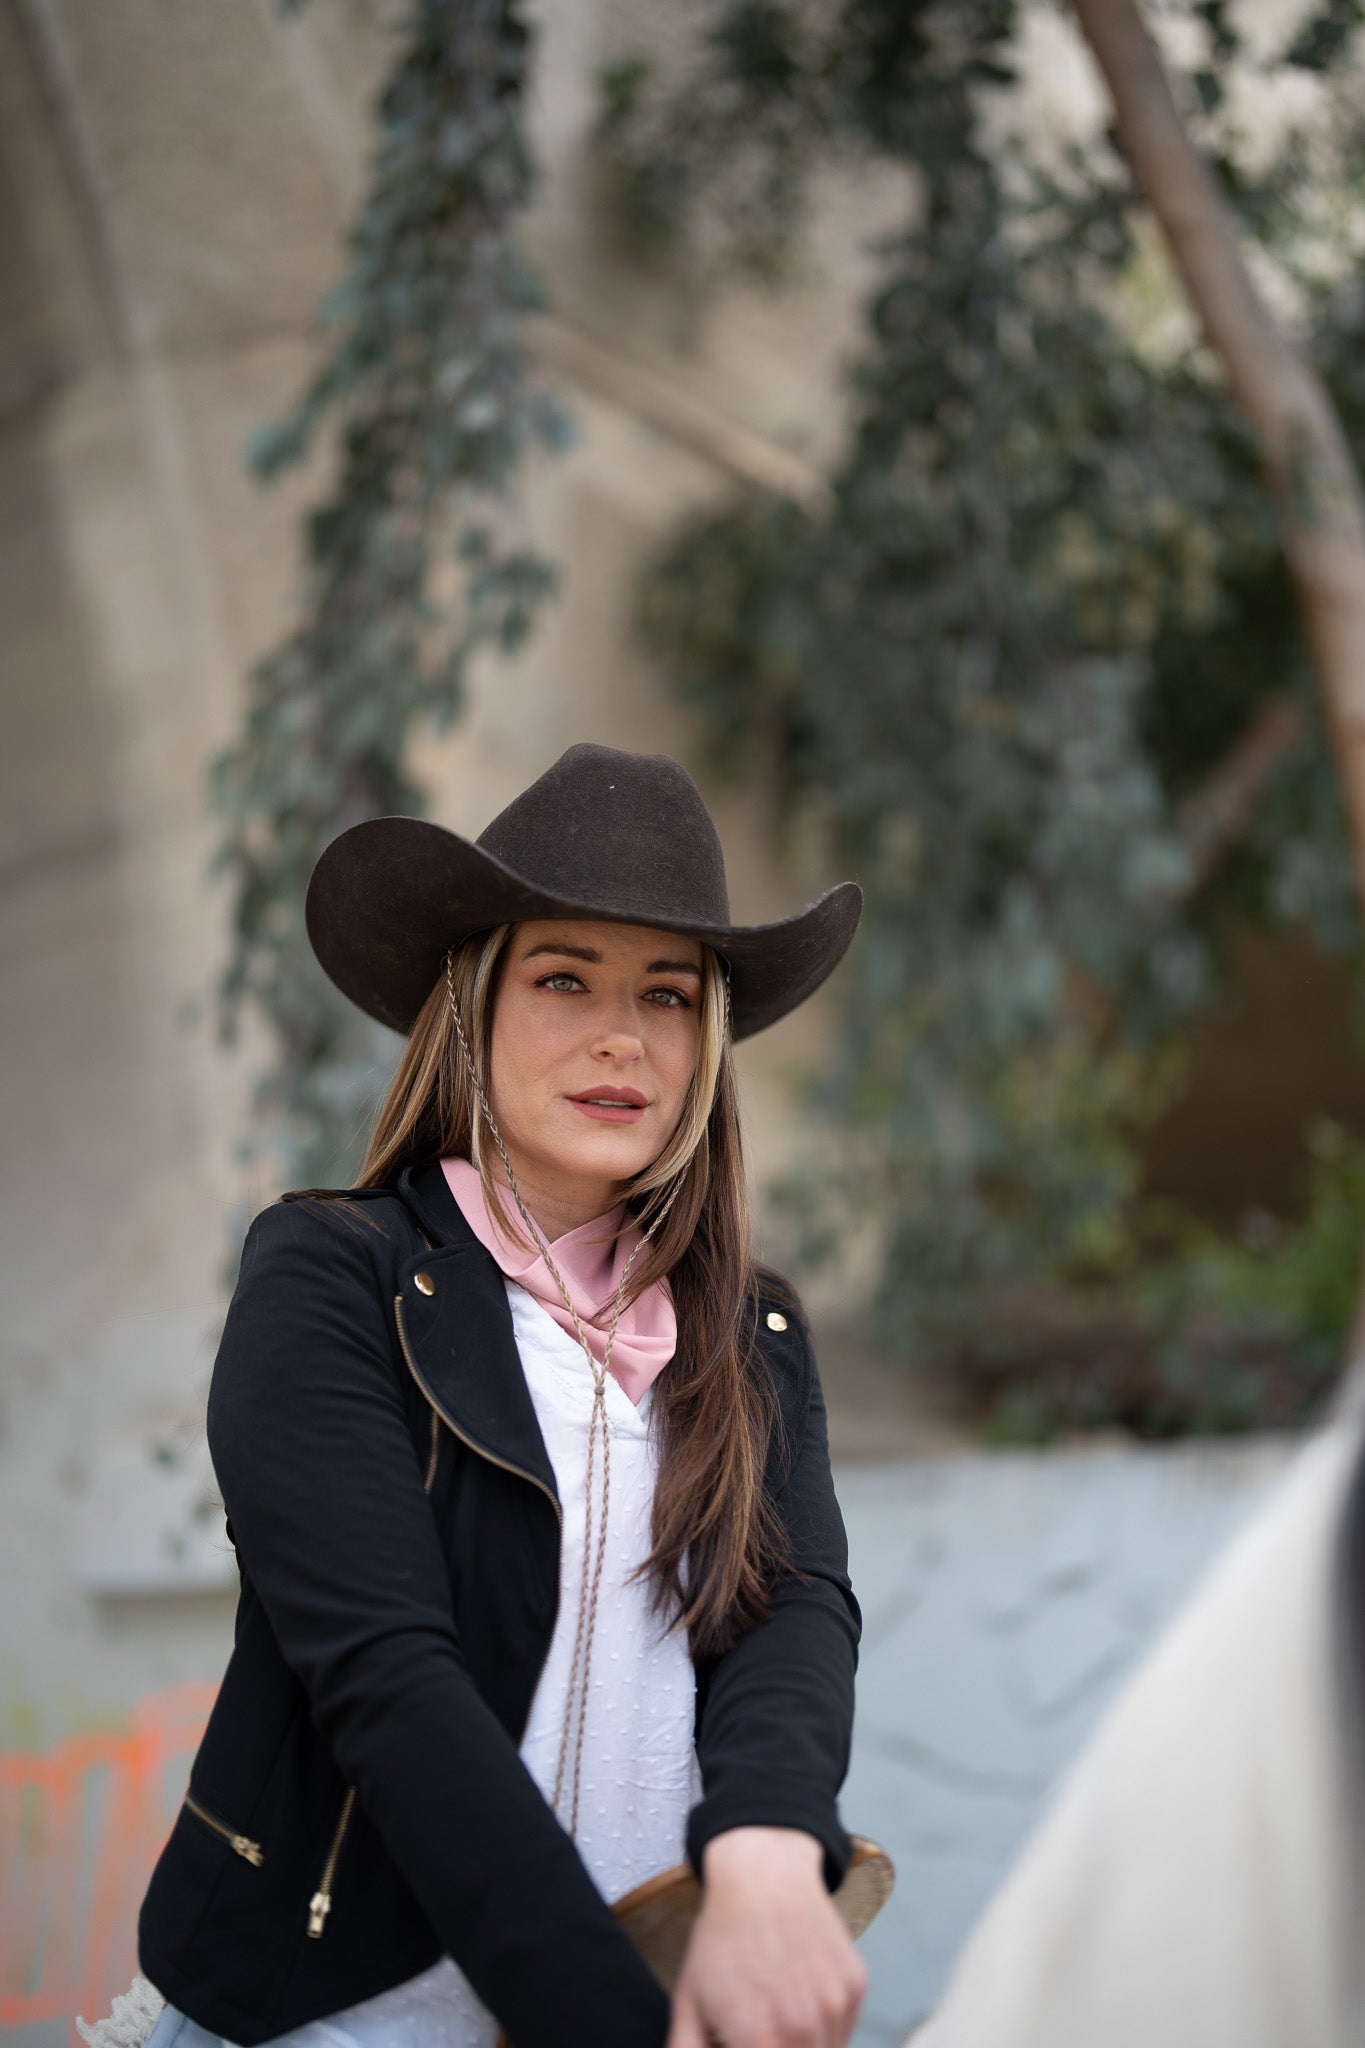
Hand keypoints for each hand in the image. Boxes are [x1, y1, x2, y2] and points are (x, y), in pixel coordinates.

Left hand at [667, 1828, 867, 2047]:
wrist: (764, 1874)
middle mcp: (803, 2029)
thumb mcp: (689, 2001)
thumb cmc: (722, 1938)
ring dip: (805, 2047)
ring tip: (778, 2015)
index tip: (746, 2046)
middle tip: (763, 2032)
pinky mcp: (855, 1986)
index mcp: (758, 2040)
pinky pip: (844, 2030)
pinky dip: (826, 2028)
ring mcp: (834, 2006)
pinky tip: (801, 1995)